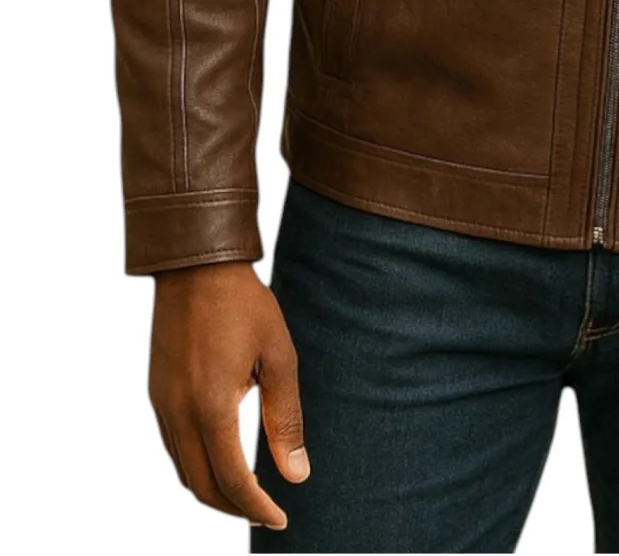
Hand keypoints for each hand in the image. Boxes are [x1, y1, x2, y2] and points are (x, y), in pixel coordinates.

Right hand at [149, 259, 308, 531]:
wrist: (195, 264)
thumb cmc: (244, 305)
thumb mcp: (279, 356)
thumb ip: (285, 419)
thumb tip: (297, 475)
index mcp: (211, 408)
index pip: (232, 481)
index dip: (257, 507)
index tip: (281, 518)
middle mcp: (179, 413)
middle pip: (201, 486)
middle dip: (234, 507)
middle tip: (267, 511)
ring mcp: (162, 404)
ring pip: (183, 470)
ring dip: (213, 489)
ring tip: (248, 490)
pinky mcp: (157, 392)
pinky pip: (173, 446)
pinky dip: (196, 465)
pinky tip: (221, 455)